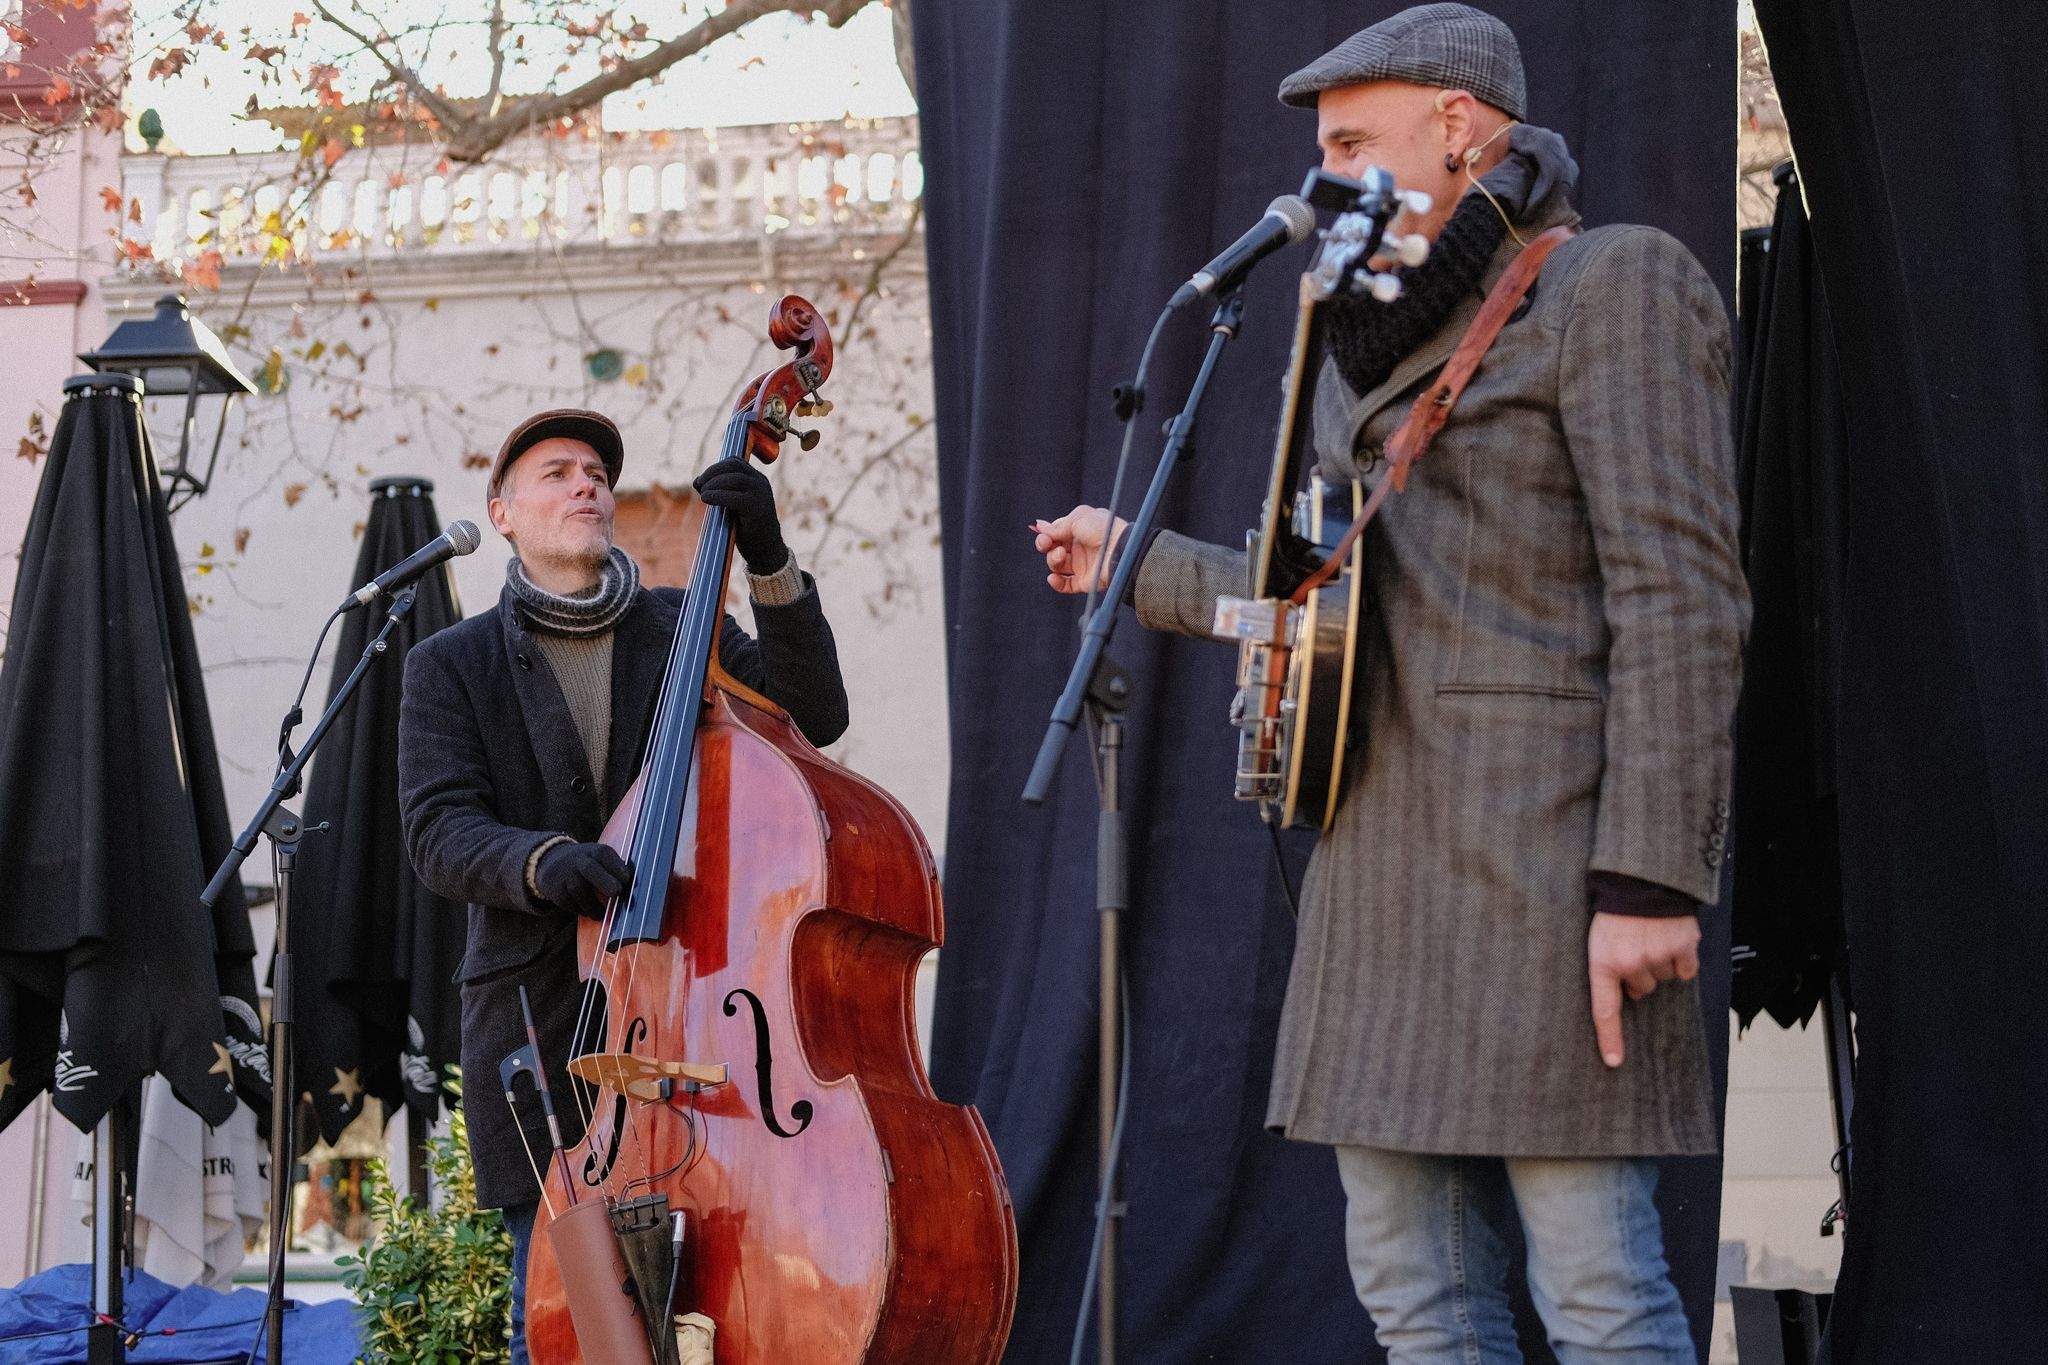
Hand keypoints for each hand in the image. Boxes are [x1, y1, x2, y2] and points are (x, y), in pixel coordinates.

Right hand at [535, 841, 632, 918]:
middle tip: (616, 892)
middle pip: (590, 868)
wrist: (552, 861)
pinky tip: (589, 912)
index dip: (616, 866)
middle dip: (604, 881)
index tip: (627, 879)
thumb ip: (615, 870)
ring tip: (602, 914)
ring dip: (593, 905)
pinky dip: (581, 909)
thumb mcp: (599, 859)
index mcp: (595, 852)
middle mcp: (579, 860)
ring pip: (579, 889)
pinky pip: (569, 902)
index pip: (605, 854)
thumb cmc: (588, 864)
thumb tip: (634, 889)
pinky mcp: (556, 889)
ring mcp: (565, 874)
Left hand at [693, 461, 787, 574]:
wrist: (766, 550)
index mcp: (756, 479)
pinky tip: (706, 499)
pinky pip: (735, 497)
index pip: (734, 462)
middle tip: (699, 485)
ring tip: (703, 495)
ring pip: (735, 478)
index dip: (715, 467)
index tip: (702, 481)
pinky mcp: (757, 509)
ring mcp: (761, 495)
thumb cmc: (746, 527)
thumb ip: (720, 491)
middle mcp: (760, 483)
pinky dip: (718, 495)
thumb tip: (697, 482)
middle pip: (733, 466)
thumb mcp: (732, 504)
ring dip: (713, 483)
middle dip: (712, 472)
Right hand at [1031, 504, 1127, 594]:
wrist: (1120, 549)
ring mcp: (1081, 565)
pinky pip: (1065, 585)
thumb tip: (1040, 526)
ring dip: (1052, 559)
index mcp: (1079, 530)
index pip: (1056, 533)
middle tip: (1046, 543)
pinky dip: (1056, 583)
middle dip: (1045, 545)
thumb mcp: (1078, 518)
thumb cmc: (1104, 530)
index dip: (1047, 534)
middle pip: (1053, 548)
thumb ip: (1058, 526)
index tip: (1044, 534)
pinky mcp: (1084, 581)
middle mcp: (1079, 547)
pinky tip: (1053, 578)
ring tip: (1060, 554)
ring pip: (1056, 565)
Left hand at [1587, 912, 1699, 1067]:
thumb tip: (1633, 996)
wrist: (1639, 879)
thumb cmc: (1614, 911)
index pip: (1605, 1009)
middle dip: (1640, 973)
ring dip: (1660, 962)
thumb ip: (1611, 966)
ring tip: (1650, 936)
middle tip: (1635, 947)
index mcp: (1603, 962)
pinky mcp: (1683, 946)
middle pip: (1642, 989)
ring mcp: (1658, 956)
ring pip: (1664, 978)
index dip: (1610, 1038)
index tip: (1614, 1062)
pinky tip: (1671, 938)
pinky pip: (1686, 970)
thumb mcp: (1599, 938)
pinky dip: (1682, 958)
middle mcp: (1631, 963)